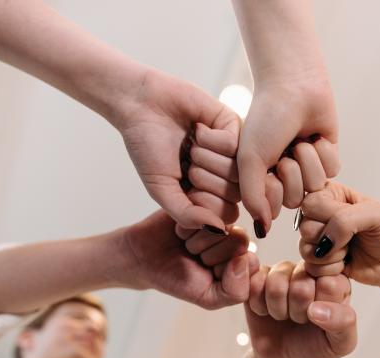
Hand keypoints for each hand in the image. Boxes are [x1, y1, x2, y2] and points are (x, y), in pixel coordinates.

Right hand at [117, 68, 240, 230]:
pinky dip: (210, 139)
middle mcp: (225, 175)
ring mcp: (233, 152)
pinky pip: (236, 145)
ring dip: (205, 158)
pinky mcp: (235, 126)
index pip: (226, 215)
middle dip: (203, 178)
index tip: (183, 186)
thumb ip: (187, 215)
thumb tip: (218, 230)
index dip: (203, 203)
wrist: (142, 105)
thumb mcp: (162, 190)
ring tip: (190, 145)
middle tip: (185, 161)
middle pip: (235, 195)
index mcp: (209, 194)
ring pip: (238, 171)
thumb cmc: (148, 148)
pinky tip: (197, 129)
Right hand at [122, 209, 257, 309]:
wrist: (143, 259)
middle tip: (193, 256)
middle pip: (238, 241)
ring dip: (197, 240)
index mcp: (244, 257)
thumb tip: (245, 259)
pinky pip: (204, 211)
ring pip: (222, 226)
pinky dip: (187, 225)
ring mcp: (220, 214)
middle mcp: (236, 234)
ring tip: (185, 243)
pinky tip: (179, 229)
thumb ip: (235, 291)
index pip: (250, 261)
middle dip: (210, 255)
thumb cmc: (177, 279)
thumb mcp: (208, 297)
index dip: (225, 270)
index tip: (207, 273)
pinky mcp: (202, 200)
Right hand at [237, 76, 339, 236]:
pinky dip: (323, 151)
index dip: (272, 189)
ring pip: (316, 186)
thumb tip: (262, 231)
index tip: (268, 167)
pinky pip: (332, 171)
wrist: (292, 86)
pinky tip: (314, 135)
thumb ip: (253, 198)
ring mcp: (306, 168)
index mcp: (261, 179)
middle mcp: (283, 177)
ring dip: (308, 159)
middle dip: (291, 171)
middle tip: (285, 149)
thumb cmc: (265, 119)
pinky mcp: (328, 158)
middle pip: (296, 199)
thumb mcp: (250, 159)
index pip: (272, 208)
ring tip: (299, 139)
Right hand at [245, 262, 355, 357]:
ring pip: (275, 282)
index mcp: (336, 281)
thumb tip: (317, 308)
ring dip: (277, 309)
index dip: (319, 308)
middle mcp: (310, 269)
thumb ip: (343, 323)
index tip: (319, 318)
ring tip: (283, 315)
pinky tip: (265, 310)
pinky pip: (253, 282)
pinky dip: (258, 305)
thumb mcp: (340, 343)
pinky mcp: (258, 275)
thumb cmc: (315, 345)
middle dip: (297, 311)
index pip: (329, 284)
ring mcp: (283, 270)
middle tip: (300, 319)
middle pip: (301, 284)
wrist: (283, 356)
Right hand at [299, 182, 379, 349]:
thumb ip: (344, 220)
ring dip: (331, 255)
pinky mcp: (318, 260)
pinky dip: (329, 269)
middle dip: (330, 237)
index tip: (349, 220)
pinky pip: (310, 265)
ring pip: (304, 247)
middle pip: (305, 226)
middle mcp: (320, 215)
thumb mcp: (375, 214)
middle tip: (351, 239)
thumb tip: (322, 241)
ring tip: (349, 251)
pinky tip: (345, 263)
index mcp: (332, 194)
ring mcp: (318, 238)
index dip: (327, 216)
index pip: (310, 202)